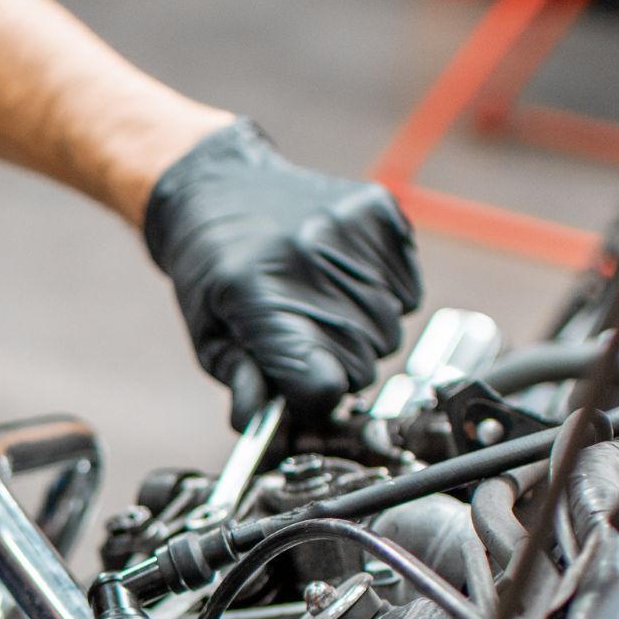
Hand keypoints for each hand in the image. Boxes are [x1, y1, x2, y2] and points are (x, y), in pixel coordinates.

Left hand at [145, 120, 422, 428]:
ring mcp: (350, 232)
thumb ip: (242, 384)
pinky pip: (408, 290)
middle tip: (305, 338)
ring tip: (321, 302)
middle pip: (362, 363)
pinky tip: (343, 277)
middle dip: (336, 365)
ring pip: (391, 330)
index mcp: (259, 296)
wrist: (220, 187)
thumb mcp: (210, 334)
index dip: (313, 398)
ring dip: (362, 331)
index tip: (300, 389)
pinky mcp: (380, 213)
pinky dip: (385, 296)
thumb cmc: (211, 266)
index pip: (321, 383)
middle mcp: (309, 260)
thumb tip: (263, 431)